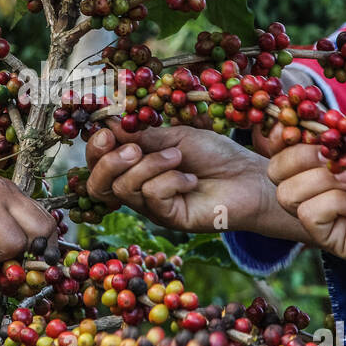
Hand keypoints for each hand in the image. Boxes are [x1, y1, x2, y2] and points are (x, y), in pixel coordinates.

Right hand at [85, 120, 306, 239]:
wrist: (249, 177)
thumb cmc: (217, 156)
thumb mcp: (176, 138)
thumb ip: (143, 136)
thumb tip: (109, 125)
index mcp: (136, 168)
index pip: (97, 165)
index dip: (95, 149)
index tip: (107, 131)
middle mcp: (138, 190)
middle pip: (98, 185)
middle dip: (110, 162)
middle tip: (136, 148)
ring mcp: (152, 207)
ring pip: (126, 187)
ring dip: (151, 165)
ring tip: (178, 158)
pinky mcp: (168, 219)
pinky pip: (152, 196)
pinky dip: (171, 180)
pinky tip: (191, 180)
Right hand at [267, 126, 345, 265]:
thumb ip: (342, 128)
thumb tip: (311, 120)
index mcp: (321, 161)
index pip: (279, 146)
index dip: (281, 134)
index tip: (298, 126)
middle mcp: (314, 188)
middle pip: (274, 170)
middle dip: (301, 156)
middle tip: (338, 158)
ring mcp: (320, 215)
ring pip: (286, 194)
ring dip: (324, 181)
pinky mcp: (330, 238)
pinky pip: (309, 215)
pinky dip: (335, 203)